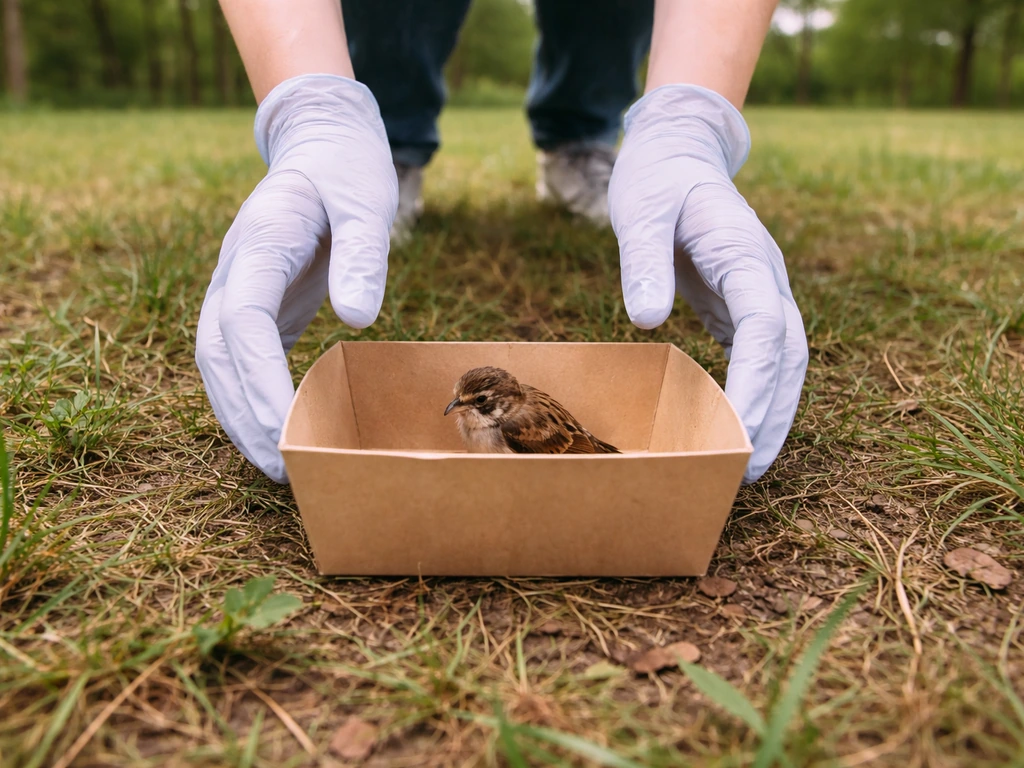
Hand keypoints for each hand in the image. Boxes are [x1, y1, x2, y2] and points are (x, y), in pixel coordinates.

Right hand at [195, 74, 397, 482]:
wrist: (321, 146)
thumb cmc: (347, 172)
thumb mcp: (365, 200)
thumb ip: (362, 254)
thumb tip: (358, 319)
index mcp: (259, 245)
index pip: (243, 322)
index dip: (258, 380)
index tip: (285, 427)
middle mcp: (234, 271)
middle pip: (217, 353)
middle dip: (243, 413)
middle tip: (281, 468)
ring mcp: (237, 288)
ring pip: (218, 362)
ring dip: (239, 415)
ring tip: (275, 467)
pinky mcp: (254, 303)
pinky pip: (239, 359)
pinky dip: (248, 398)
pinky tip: (274, 432)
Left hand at [608, 84, 807, 483]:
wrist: (677, 153)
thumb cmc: (655, 180)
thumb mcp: (640, 209)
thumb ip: (643, 260)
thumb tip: (647, 320)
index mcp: (744, 253)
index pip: (765, 326)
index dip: (758, 381)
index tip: (740, 429)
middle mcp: (765, 276)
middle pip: (788, 353)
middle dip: (775, 411)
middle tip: (747, 468)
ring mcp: (760, 290)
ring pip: (785, 359)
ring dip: (774, 409)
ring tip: (749, 463)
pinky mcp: (742, 302)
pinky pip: (760, 354)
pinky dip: (758, 392)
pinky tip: (738, 426)